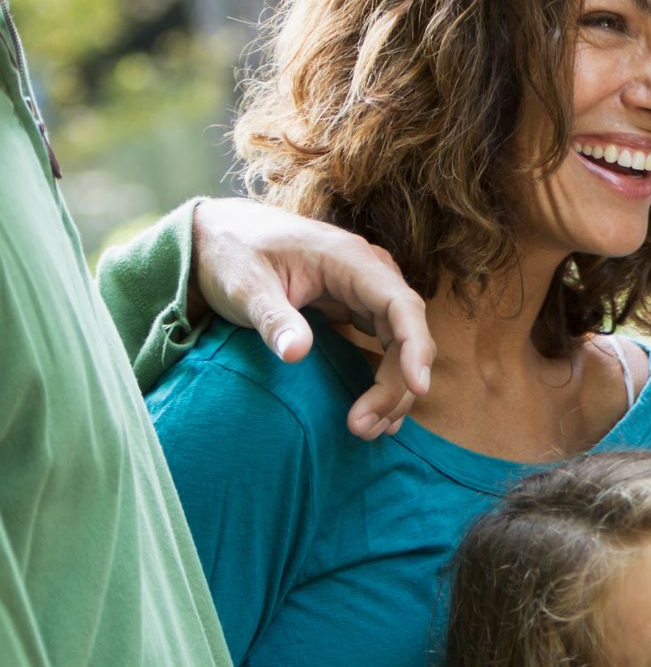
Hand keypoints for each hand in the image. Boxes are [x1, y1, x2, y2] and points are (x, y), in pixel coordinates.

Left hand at [191, 198, 434, 438]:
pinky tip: (375, 412)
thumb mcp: (246, 287)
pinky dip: (383, 379)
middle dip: (395, 384)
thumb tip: (296, 354)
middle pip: (406, 333)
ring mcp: (365, 293)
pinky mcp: (356, 309)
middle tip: (363, 427)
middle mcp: (369, 275)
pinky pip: (384, 346)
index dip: (415, 347)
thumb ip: (274, 319)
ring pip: (400, 344)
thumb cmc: (234, 255)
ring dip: (392, 388)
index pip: (400, 305)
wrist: (219, 237)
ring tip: (366, 429)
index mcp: (350, 260)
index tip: (416, 387)